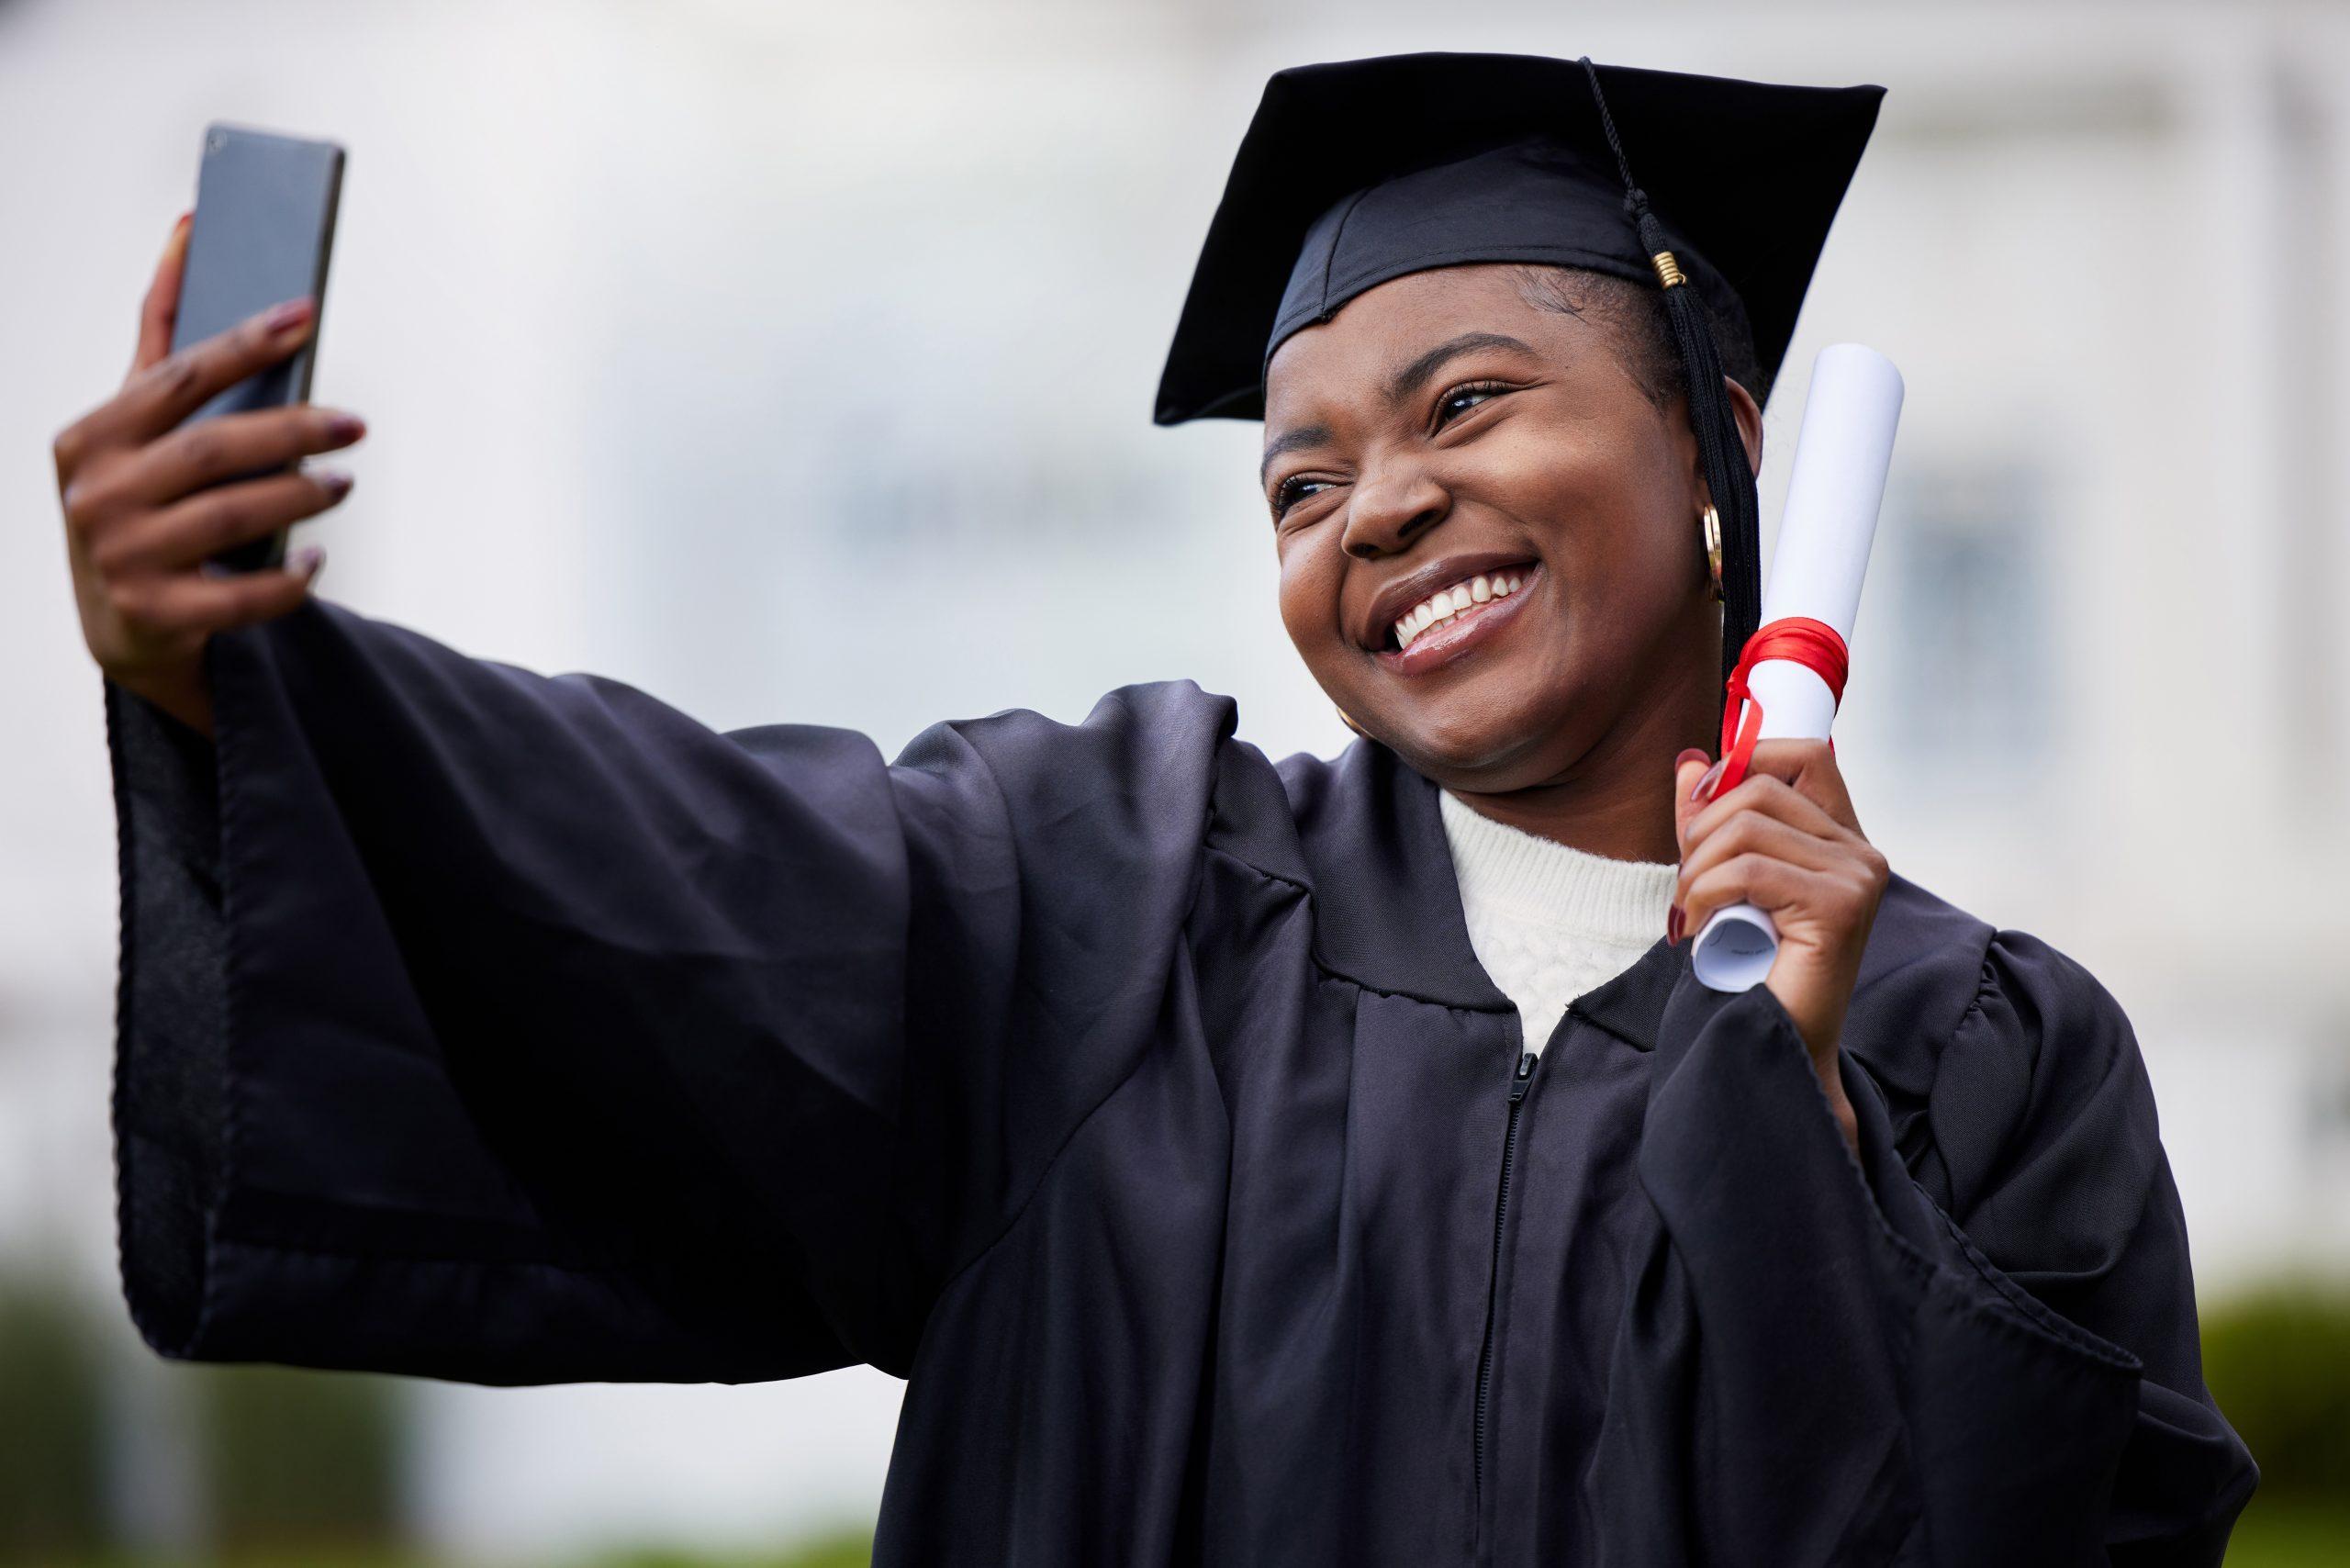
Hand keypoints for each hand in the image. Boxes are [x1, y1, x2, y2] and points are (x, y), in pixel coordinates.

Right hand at [55, 211, 364, 736]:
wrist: (121, 624)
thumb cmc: (139, 501)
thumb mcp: (136, 422)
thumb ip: (162, 334)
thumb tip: (190, 230)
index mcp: (91, 435)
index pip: (179, 377)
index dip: (246, 342)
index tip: (307, 314)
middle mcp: (95, 493)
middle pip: (213, 449)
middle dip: (294, 431)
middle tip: (354, 423)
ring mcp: (120, 558)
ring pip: (231, 515)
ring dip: (301, 495)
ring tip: (342, 483)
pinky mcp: (155, 614)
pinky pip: (243, 594)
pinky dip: (290, 578)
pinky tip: (315, 559)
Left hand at [1669, 740, 1889, 1148]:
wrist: (1771, 1045)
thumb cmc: (1748, 969)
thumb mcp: (1721, 879)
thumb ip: (1710, 820)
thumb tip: (1691, 761)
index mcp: (1839, 838)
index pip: (1803, 754)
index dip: (1743, 764)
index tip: (1699, 810)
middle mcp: (1860, 851)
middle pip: (1760, 787)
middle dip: (1701, 830)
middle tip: (1687, 886)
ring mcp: (1858, 877)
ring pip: (1747, 827)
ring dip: (1697, 870)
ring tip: (1692, 913)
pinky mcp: (1841, 907)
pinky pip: (1748, 870)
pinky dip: (1705, 895)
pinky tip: (1702, 928)